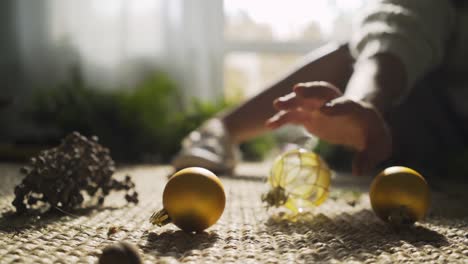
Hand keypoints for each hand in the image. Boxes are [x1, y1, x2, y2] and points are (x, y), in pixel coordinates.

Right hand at [265, 81, 391, 175]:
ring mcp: (320, 108)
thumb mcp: (379, 147)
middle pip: (322, 92)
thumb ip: (370, 157)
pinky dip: (282, 118)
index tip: (325, 110)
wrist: (361, 122)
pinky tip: (270, 125)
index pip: (346, 104)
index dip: (336, 106)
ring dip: (291, 101)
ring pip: (304, 101)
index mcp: (355, 109)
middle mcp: (335, 103)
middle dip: (310, 91)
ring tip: (276, 105)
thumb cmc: (372, 134)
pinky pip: (294, 115)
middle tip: (296, 90)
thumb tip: (358, 171)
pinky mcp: (309, 116)